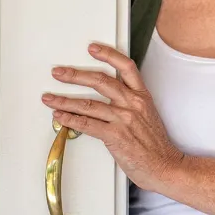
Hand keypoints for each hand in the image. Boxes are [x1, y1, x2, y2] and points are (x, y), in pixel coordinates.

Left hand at [41, 43, 183, 190]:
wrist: (164, 166)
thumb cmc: (155, 145)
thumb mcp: (148, 116)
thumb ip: (130, 104)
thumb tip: (107, 101)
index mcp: (141, 96)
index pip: (126, 66)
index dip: (108, 55)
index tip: (93, 49)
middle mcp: (132, 104)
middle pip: (101, 80)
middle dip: (75, 75)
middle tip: (59, 72)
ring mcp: (123, 119)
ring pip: (88, 103)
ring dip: (64, 100)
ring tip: (50, 98)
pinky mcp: (114, 135)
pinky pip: (86, 124)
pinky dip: (70, 119)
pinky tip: (60, 116)